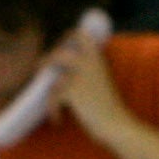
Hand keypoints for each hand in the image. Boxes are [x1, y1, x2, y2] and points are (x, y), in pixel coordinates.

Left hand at [43, 26, 134, 145]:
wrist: (116, 124)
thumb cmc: (109, 108)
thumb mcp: (101, 82)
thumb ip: (88, 72)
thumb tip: (62, 74)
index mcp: (97, 58)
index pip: (81, 34)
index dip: (68, 38)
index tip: (61, 47)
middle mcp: (89, 61)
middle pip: (60, 51)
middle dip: (48, 58)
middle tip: (42, 68)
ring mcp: (79, 74)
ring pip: (53, 76)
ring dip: (46, 84)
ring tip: (48, 97)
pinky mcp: (71, 90)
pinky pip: (53, 95)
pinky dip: (53, 109)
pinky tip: (57, 120)